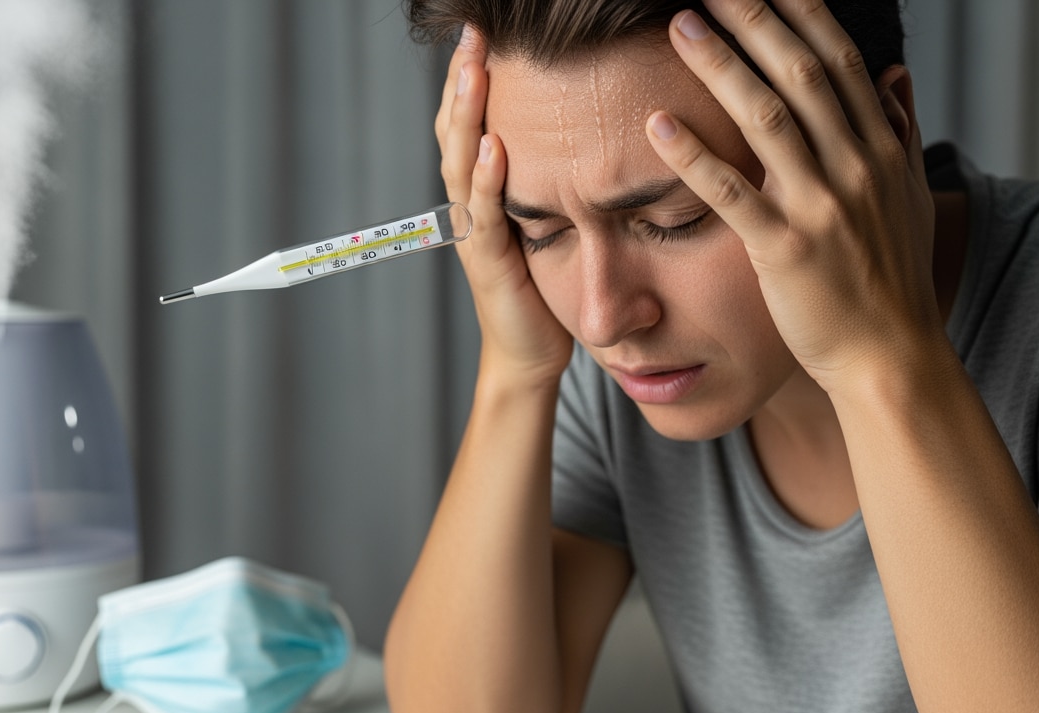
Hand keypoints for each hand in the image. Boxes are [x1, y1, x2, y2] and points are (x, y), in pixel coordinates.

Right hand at [436, 27, 572, 383]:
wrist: (531, 353)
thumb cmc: (544, 288)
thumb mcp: (548, 220)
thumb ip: (549, 181)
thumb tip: (583, 130)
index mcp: (482, 191)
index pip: (470, 121)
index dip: (472, 77)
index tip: (484, 35)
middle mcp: (468, 204)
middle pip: (455, 129)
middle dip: (463, 79)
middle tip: (472, 33)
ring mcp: (473, 231)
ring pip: (461, 162)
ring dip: (468, 114)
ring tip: (476, 70)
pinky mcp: (489, 261)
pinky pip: (485, 213)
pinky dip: (487, 178)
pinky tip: (494, 145)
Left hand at [645, 0, 944, 394]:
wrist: (891, 357)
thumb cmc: (892, 281)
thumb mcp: (908, 198)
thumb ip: (898, 132)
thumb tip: (894, 74)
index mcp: (879, 149)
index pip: (839, 62)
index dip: (802, 14)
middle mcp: (854, 167)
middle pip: (799, 74)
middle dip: (754, 21)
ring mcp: (820, 207)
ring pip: (765, 119)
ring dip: (719, 67)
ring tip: (680, 27)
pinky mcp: (785, 250)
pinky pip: (732, 194)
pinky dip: (694, 155)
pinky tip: (657, 124)